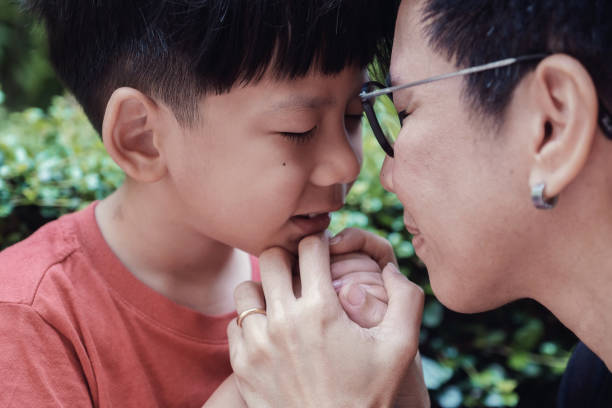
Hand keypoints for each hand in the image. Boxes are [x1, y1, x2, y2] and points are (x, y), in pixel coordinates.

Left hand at [227, 233, 423, 407]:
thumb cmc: (370, 394)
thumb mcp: (401, 347)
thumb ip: (406, 300)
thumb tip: (391, 268)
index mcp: (321, 309)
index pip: (310, 247)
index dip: (320, 243)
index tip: (324, 252)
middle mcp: (284, 321)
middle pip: (273, 256)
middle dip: (289, 256)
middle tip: (301, 270)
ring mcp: (258, 343)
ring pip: (247, 288)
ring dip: (265, 287)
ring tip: (282, 301)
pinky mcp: (242, 365)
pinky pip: (235, 323)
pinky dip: (250, 321)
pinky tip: (271, 331)